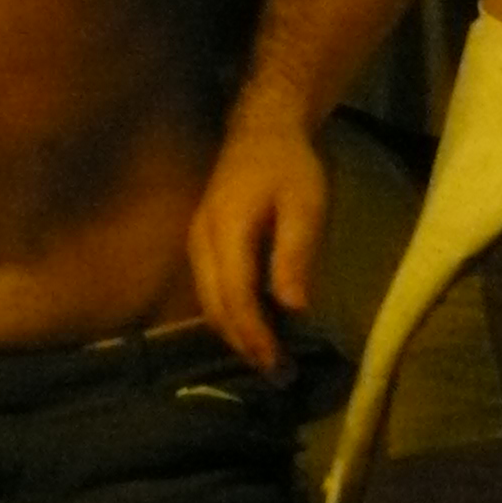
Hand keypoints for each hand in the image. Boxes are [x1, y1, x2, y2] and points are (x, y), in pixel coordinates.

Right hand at [186, 117, 325, 379]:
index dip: (253, 336)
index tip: (275, 364)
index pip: (235, 298)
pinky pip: (209, 290)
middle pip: (216, 308)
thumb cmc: (288, 164)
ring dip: (234, 334)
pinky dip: (229, 314)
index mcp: (226, 231)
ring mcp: (196, 242)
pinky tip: (254, 326)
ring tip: (268, 358)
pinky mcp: (201, 244)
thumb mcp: (305, 204)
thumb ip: (295, 253)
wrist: (261, 128)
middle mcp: (201, 241)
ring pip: (208, 303)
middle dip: (243, 344)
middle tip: (277, 374)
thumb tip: (293, 307)